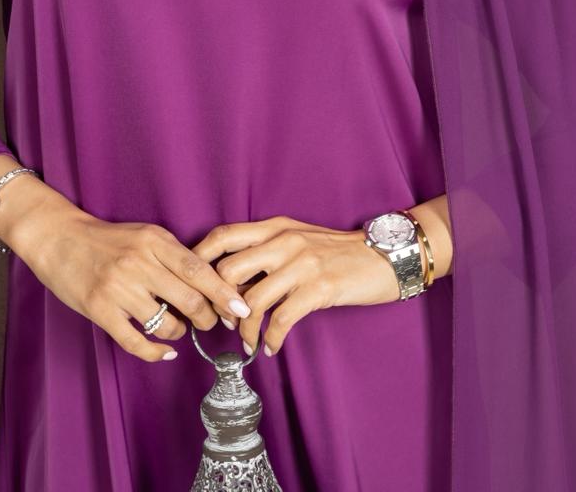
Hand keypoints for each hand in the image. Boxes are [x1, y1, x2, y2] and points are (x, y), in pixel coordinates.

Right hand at [16, 211, 253, 364]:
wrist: (60, 238)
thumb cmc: (108, 239)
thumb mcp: (145, 235)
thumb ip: (174, 255)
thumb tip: (209, 283)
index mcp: (155, 241)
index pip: (199, 269)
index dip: (224, 293)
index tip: (241, 310)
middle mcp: (140, 263)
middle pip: (189, 299)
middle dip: (207, 318)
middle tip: (211, 323)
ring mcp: (119, 288)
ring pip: (166, 323)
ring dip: (179, 333)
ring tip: (178, 329)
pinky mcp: (100, 310)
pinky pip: (136, 341)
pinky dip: (156, 353)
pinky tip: (164, 352)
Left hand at [190, 215, 399, 355]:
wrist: (382, 256)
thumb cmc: (337, 252)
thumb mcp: (299, 239)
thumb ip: (268, 250)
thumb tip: (232, 278)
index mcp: (275, 227)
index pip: (224, 236)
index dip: (200, 259)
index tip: (193, 285)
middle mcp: (284, 241)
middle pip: (229, 270)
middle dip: (219, 302)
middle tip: (223, 320)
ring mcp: (302, 264)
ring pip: (253, 301)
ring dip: (245, 329)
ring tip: (247, 341)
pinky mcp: (319, 288)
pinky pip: (281, 319)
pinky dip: (271, 339)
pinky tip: (271, 347)